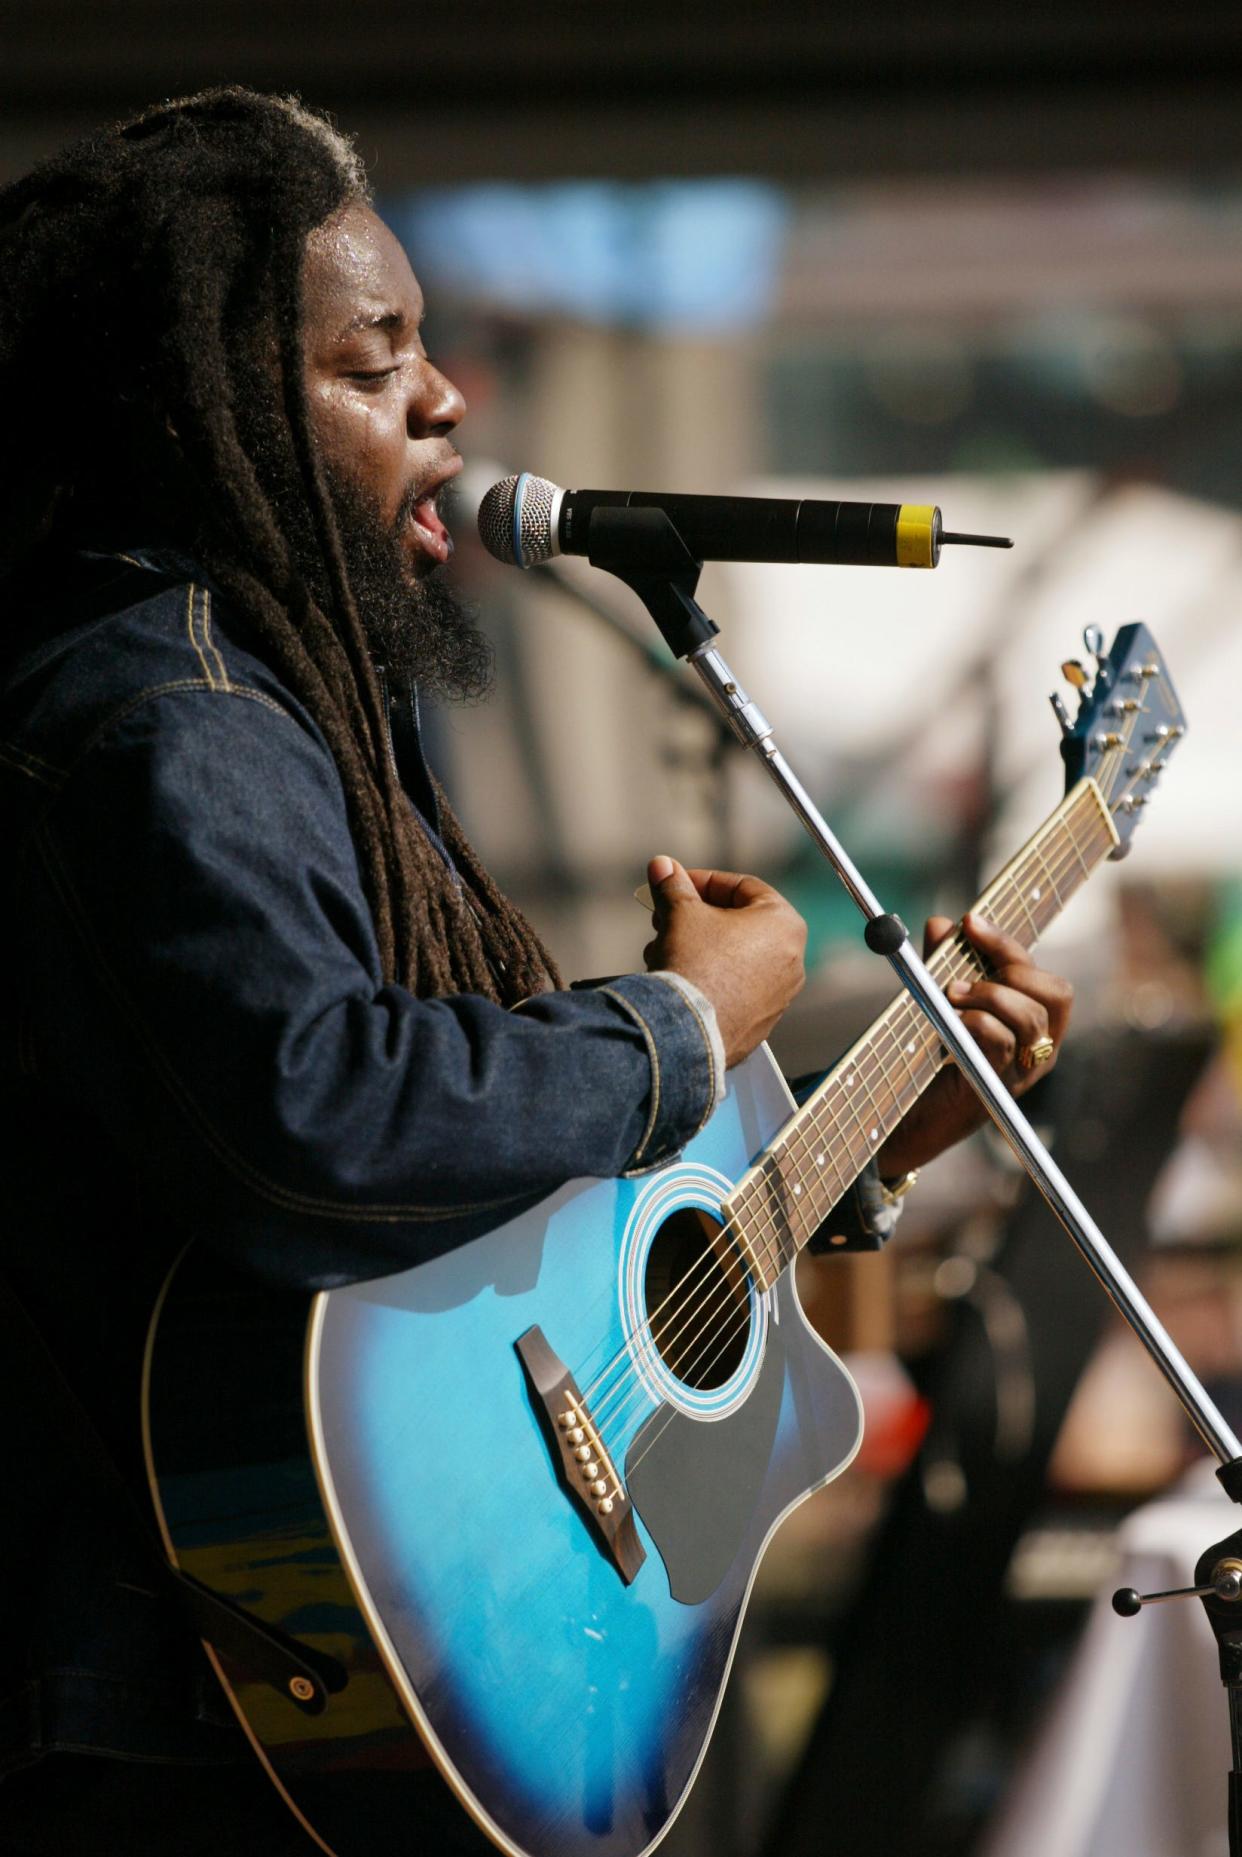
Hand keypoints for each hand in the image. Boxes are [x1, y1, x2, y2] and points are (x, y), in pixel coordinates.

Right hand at [643, 855, 806, 1069]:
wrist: (686, 1030)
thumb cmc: (696, 968)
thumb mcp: (681, 913)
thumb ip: (673, 885)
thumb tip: (663, 866)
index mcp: (784, 924)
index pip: (742, 887)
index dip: (702, 881)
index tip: (677, 883)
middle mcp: (792, 960)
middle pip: (739, 923)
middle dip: (697, 917)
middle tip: (668, 916)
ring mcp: (779, 996)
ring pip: (734, 957)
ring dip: (698, 948)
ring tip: (666, 950)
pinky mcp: (760, 1022)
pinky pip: (734, 989)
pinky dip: (709, 979)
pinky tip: (680, 980)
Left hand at [874, 912, 1073, 1178]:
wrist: (918, 1114)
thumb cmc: (940, 1054)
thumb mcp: (942, 1000)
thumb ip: (943, 962)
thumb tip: (941, 924)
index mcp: (1037, 1021)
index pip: (1045, 976)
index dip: (1009, 944)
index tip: (970, 921)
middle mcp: (1042, 1046)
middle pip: (1054, 993)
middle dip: (1008, 968)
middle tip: (963, 969)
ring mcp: (1025, 1071)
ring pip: (1031, 1019)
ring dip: (988, 995)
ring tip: (950, 995)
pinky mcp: (999, 1087)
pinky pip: (1002, 1045)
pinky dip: (976, 1022)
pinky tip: (950, 1021)